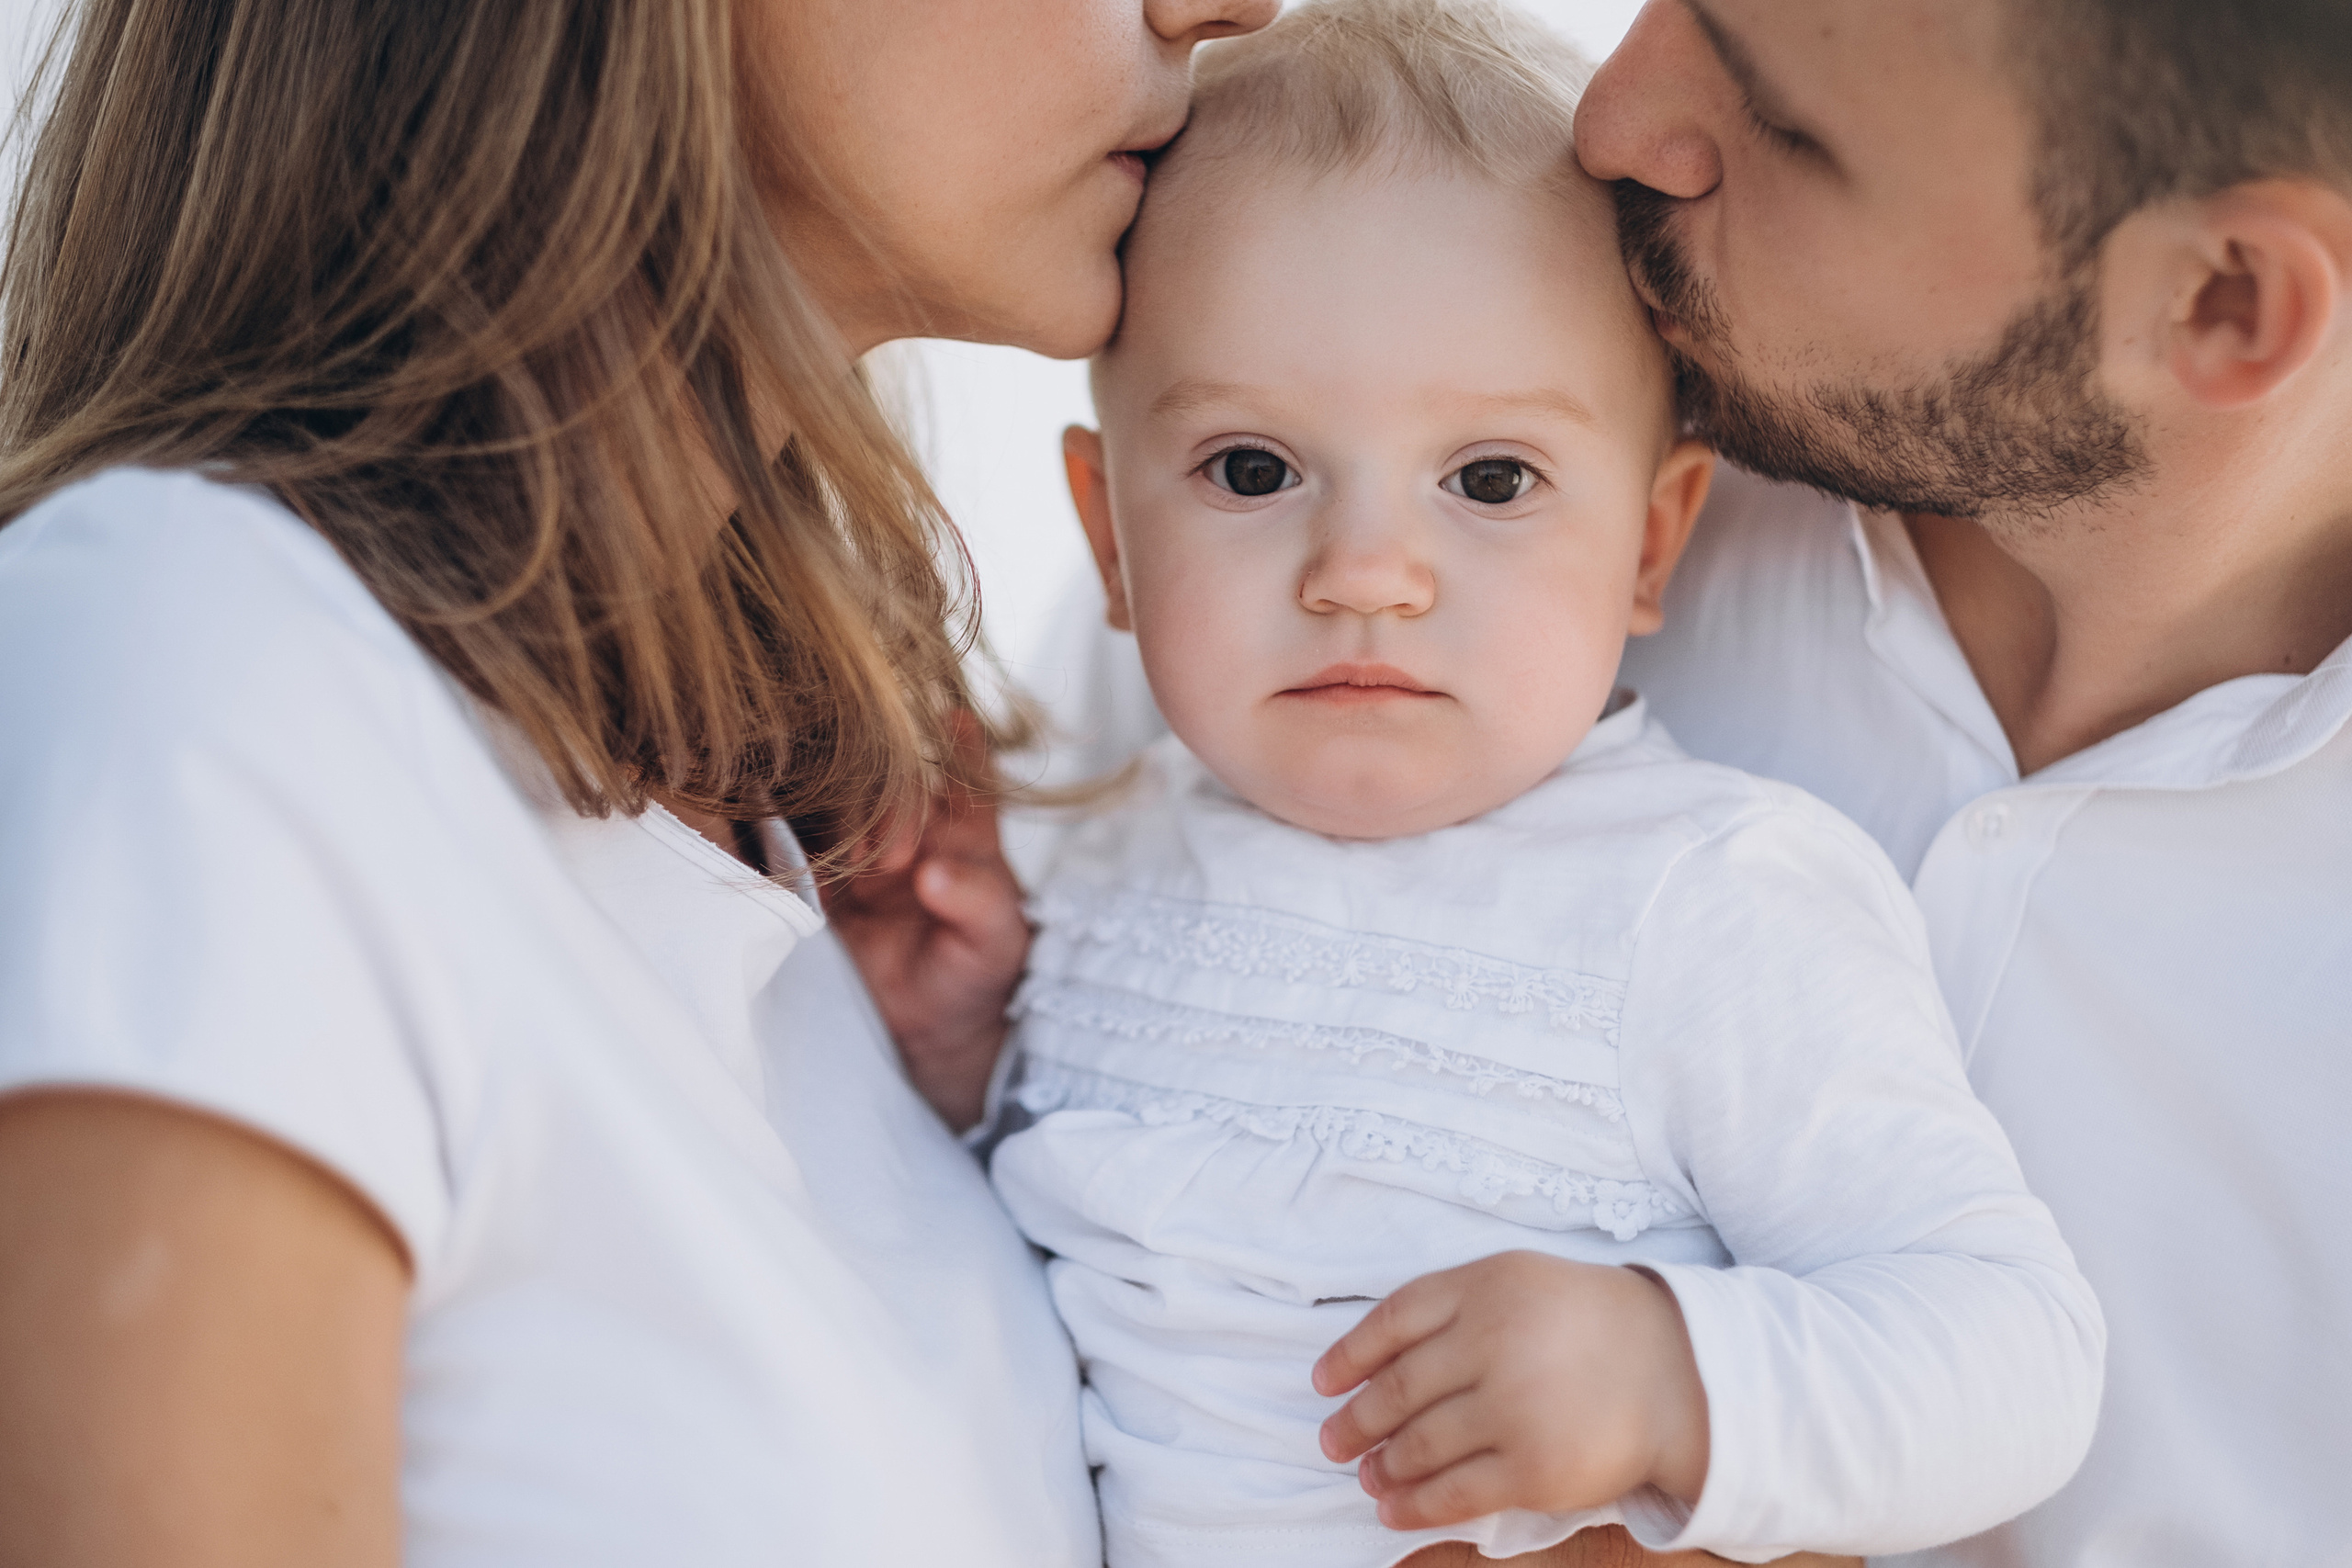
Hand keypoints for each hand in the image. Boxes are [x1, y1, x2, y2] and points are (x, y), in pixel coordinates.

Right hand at [824, 712, 1030, 1132]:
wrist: (934, 1029)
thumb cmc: (980, 971)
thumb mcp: (995, 938)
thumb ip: (976, 899)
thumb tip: (933, 873)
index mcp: (965, 831)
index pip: (967, 774)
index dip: (961, 744)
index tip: (955, 720)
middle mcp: (911, 831)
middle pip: (893, 785)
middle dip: (893, 807)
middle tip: (894, 861)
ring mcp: (864, 854)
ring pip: (843, 807)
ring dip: (848, 824)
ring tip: (868, 868)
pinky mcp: (824, 884)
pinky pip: (801, 850)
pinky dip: (798, 844)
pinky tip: (803, 854)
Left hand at [1314, 1252, 1709, 1531]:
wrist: (1681, 1372)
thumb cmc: (1588, 1323)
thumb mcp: (1520, 1279)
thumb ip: (1454, 1303)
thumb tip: (1373, 1356)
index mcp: (1486, 1286)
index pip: (1394, 1320)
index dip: (1350, 1354)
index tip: (1323, 1382)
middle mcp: (1494, 1342)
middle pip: (1400, 1388)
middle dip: (1357, 1420)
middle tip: (1332, 1439)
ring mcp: (1513, 1407)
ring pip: (1420, 1444)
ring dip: (1382, 1465)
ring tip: (1367, 1475)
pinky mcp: (1534, 1468)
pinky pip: (1455, 1493)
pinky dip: (1414, 1506)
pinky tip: (1393, 1510)